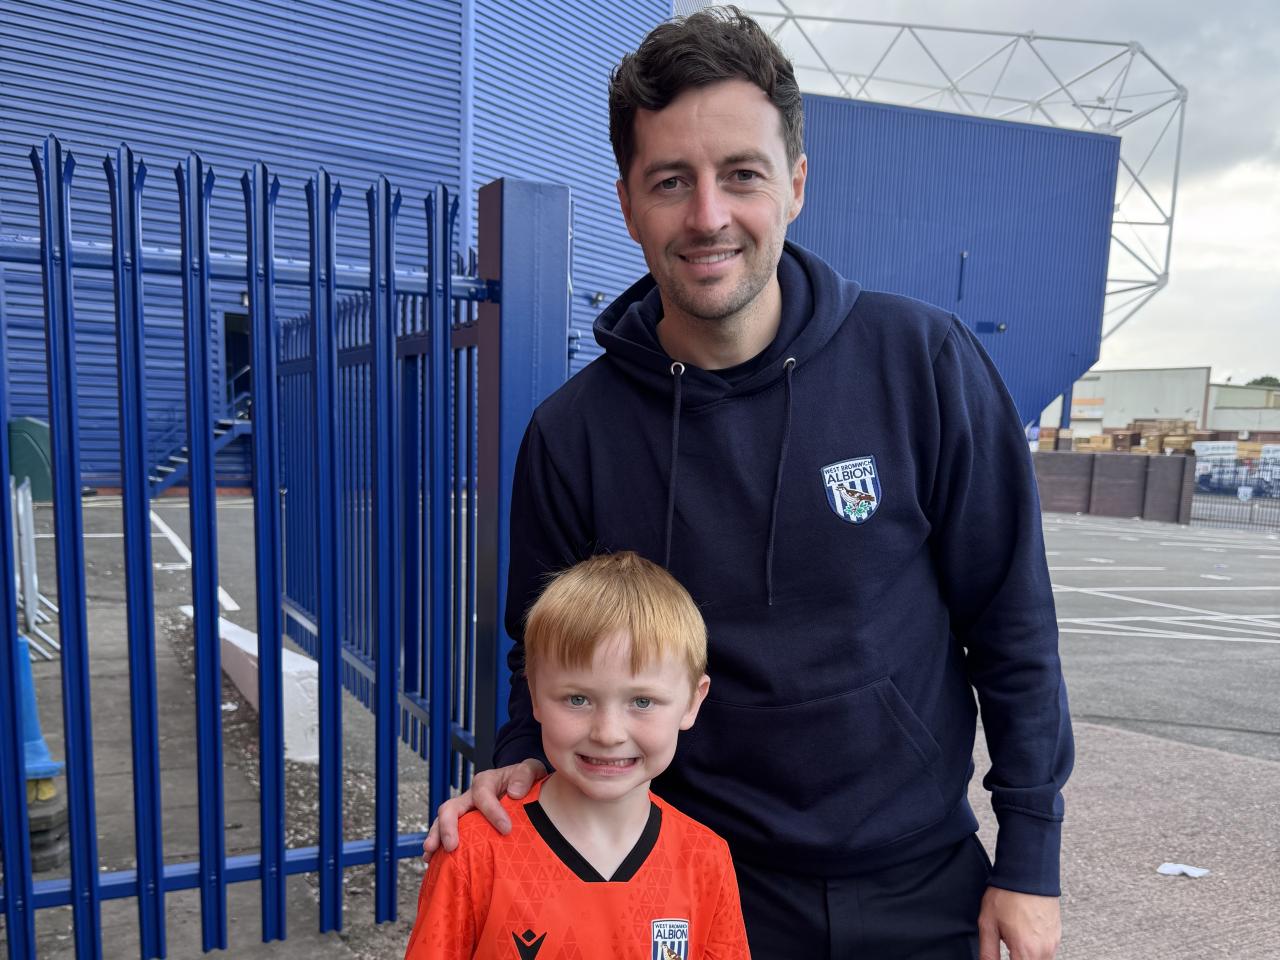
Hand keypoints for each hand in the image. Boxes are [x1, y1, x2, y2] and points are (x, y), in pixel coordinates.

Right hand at [421, 759, 547, 860]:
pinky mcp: (462, 825)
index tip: (506, 829)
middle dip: (448, 826)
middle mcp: (469, 797)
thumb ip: (525, 775)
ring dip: (436, 837)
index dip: (492, 812)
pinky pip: (445, 833)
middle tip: (452, 846)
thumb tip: (515, 793)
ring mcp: (463, 811)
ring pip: (443, 822)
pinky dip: (437, 846)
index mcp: (485, 782)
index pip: (483, 795)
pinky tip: (432, 860)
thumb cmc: (524, 779)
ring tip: (431, 853)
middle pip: (451, 807)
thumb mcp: (530, 769)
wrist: (520, 784)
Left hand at [978, 887, 1060, 959]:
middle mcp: (1044, 950)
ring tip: (1014, 939)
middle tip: (1006, 946)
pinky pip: (1047, 951)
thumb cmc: (1008, 894)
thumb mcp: (988, 923)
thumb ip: (988, 952)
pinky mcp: (1057, 934)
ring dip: (1026, 956)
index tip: (1002, 955)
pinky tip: (1024, 934)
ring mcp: (1053, 943)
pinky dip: (1035, 950)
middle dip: (1017, 958)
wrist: (1028, 871)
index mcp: (1026, 951)